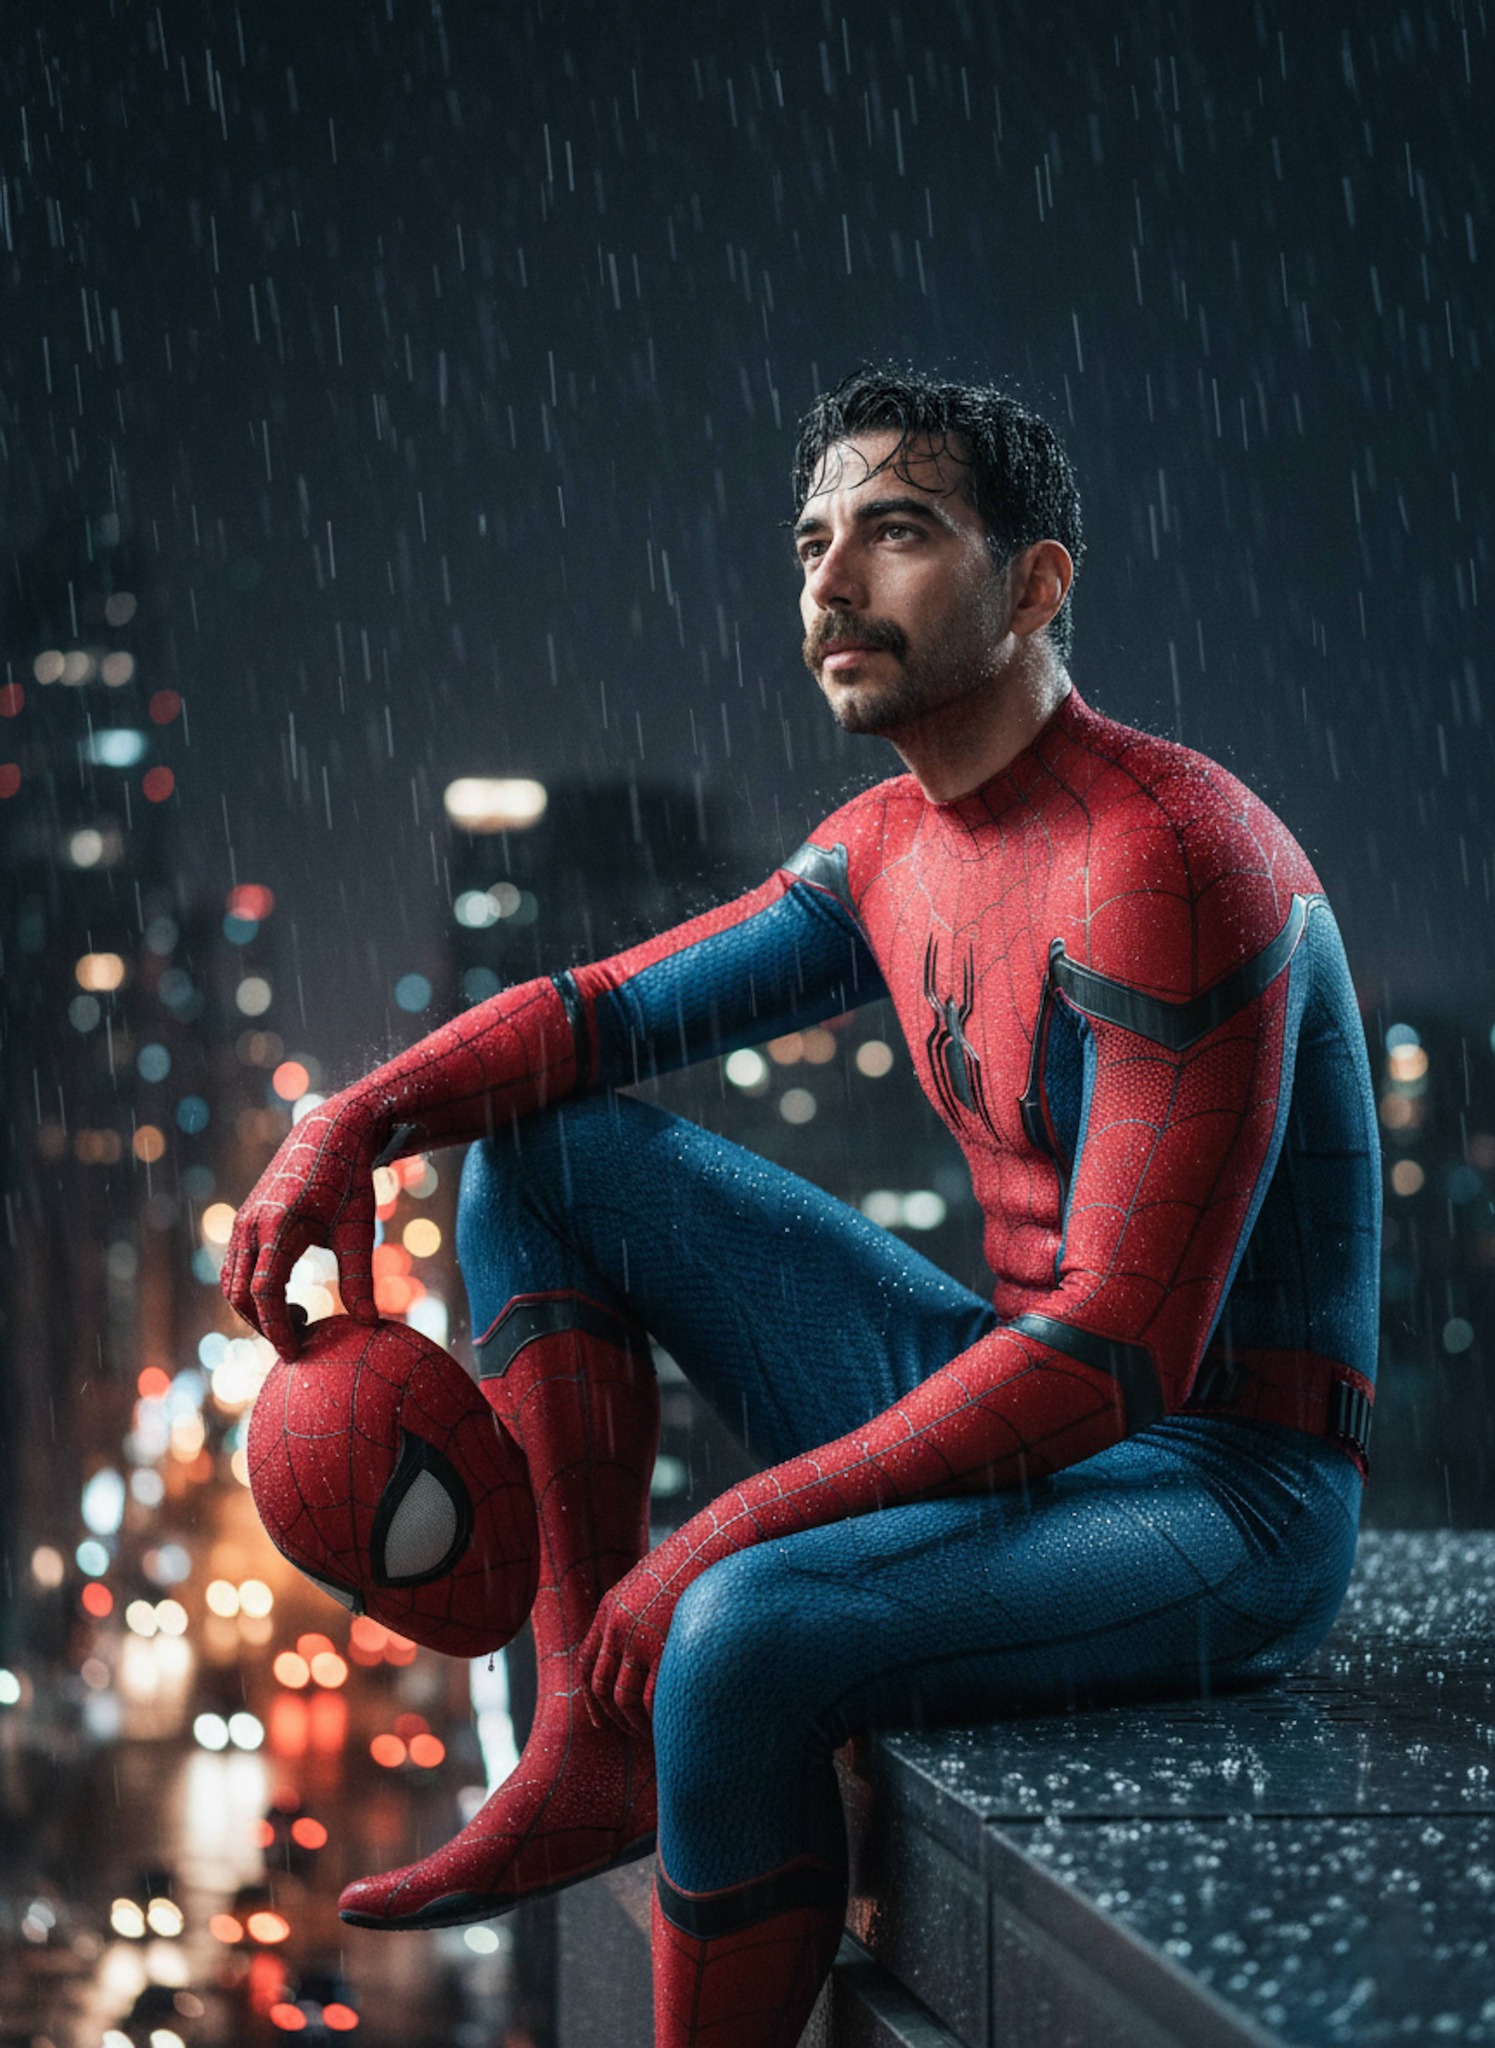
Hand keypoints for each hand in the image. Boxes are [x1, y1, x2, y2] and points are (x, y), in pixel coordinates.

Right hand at [221, 1091, 384, 1355]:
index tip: (295, 1354)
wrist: (330, 1133)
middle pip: (240, 1295)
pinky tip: (289, 1297)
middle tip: (302, 1339)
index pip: (264, 1294)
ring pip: (232, 1283)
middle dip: (265, 1325)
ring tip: (299, 1318)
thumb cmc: (350, 1181)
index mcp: (278, 1226)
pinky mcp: (244, 1221)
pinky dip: (253, 1291)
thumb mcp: (359, 1229)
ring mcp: (242, 1222)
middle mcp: (251, 1225)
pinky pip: (236, 1268)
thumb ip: (360, 1277)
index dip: (276, 1328)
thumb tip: (369, 1324)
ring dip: (257, 1310)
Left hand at [579, 1522, 715, 1738]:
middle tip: (629, 1734)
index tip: (602, 1721)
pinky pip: (652, 1699)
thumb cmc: (696, 1563)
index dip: (591, 1699)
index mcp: (611, 1608)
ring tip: (653, 1736)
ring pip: (623, 1699)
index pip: (587, 1664)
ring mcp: (640, 1637)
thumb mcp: (655, 1581)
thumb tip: (642, 1647)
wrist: (719, 1542)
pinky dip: (657, 1720)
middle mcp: (618, 1625)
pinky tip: (670, 1725)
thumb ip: (640, 1612)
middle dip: (611, 1718)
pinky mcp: (665, 1647)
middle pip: (602, 1686)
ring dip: (634, 1724)